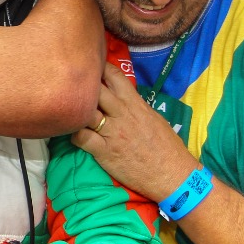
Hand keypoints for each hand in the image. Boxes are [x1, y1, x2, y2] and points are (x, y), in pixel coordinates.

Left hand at [71, 62, 198, 202]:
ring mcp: (112, 132)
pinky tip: (75, 135)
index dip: (99, 68)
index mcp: (135, 103)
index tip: (90, 68)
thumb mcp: (154, 118)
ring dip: (75, 110)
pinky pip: (81, 137)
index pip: (114, 76)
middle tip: (73, 89)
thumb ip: (136, 106)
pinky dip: (73, 134)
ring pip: (85, 111)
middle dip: (83, 87)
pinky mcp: (104, 152)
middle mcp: (122, 114)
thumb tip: (124, 98)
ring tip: (70, 112)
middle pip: (95, 89)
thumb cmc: (167, 148)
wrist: (172, 175)